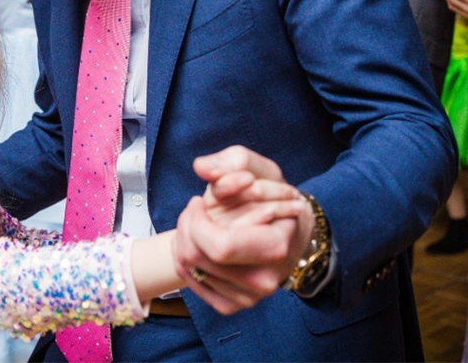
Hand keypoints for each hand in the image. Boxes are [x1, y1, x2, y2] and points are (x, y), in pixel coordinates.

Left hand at [173, 146, 312, 311]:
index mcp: (275, 247)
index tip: (197, 201)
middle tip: (195, 208)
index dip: (197, 221)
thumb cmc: (270, 198)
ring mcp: (248, 297)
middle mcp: (263, 281)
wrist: (284, 233)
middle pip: (196, 256)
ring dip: (183, 237)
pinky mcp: (232, 305)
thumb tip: (203, 167)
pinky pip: (190, 282)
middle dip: (186, 225)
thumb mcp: (258, 169)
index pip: (219, 246)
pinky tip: (197, 241)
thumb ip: (232, 161)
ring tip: (198, 221)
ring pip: (189, 268)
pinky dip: (184, 257)